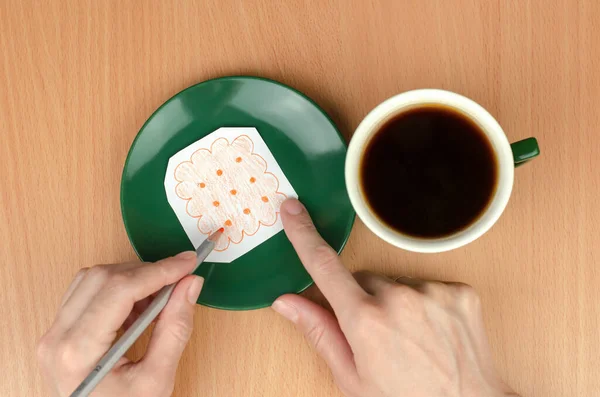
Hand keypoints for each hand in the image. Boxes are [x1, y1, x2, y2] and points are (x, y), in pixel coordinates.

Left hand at [37, 252, 203, 396]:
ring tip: (157, 300)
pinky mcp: (58, 332)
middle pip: (103, 278)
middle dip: (146, 273)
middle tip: (179, 281)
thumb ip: (175, 329)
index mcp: (78, 353)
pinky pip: (86, 291)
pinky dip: (116, 289)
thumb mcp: (156, 381)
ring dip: (130, 279)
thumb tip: (190, 284)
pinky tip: (137, 308)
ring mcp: (52, 334)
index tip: (187, 262)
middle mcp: (56, 338)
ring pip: (92, 278)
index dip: (158, 271)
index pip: (119, 291)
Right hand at [273, 199, 518, 396]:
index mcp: (365, 321)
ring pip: (395, 282)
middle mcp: (398, 298)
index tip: (293, 210)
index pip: (324, 266)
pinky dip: (423, 303)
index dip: (304, 235)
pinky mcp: (457, 291)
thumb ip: (318, 332)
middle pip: (362, 279)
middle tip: (375, 334)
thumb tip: (286, 302)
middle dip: (361, 299)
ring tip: (408, 337)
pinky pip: (426, 285)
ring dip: (394, 302)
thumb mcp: (352, 378)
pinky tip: (431, 331)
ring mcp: (432, 291)